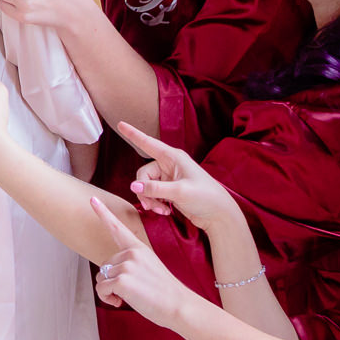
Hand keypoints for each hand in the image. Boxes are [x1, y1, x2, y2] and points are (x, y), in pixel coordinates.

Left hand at [90, 198, 199, 328]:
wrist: (179, 305)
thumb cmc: (163, 291)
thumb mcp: (148, 268)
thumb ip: (129, 263)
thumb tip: (107, 273)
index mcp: (138, 248)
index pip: (117, 227)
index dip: (103, 213)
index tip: (92, 199)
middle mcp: (131, 253)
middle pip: (104, 266)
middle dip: (111, 281)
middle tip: (131, 290)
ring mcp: (126, 265)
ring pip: (101, 279)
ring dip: (109, 291)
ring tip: (129, 296)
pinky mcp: (122, 280)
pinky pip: (101, 290)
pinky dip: (108, 299)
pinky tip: (122, 301)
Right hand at [115, 121, 238, 228]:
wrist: (219, 215)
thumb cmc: (205, 198)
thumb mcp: (179, 192)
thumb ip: (155, 189)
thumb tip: (133, 186)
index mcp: (173, 157)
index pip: (148, 143)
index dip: (133, 134)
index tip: (120, 124)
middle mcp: (169, 165)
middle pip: (143, 174)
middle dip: (143, 191)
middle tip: (150, 205)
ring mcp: (169, 178)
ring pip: (146, 186)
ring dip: (150, 200)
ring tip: (160, 210)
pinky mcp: (169, 190)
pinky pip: (152, 194)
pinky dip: (155, 203)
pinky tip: (165, 211)